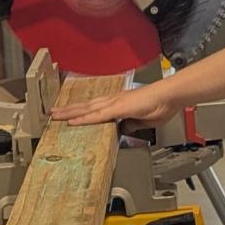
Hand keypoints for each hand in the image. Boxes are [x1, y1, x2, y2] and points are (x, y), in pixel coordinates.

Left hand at [50, 84, 177, 129]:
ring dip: (70, 112)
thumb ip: (131, 124)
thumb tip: (122, 129)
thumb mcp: (144, 120)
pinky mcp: (118, 107)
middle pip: (87, 106)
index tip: (70, 115)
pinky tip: (73, 121)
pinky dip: (83, 118)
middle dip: (69, 110)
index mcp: (120, 102)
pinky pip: (97, 115)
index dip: (82, 111)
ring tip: (56, 116)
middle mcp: (114, 100)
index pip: (96, 108)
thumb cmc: (162, 105)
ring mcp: (115, 102)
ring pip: (87, 109)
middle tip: (53, 113)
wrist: (170, 95)